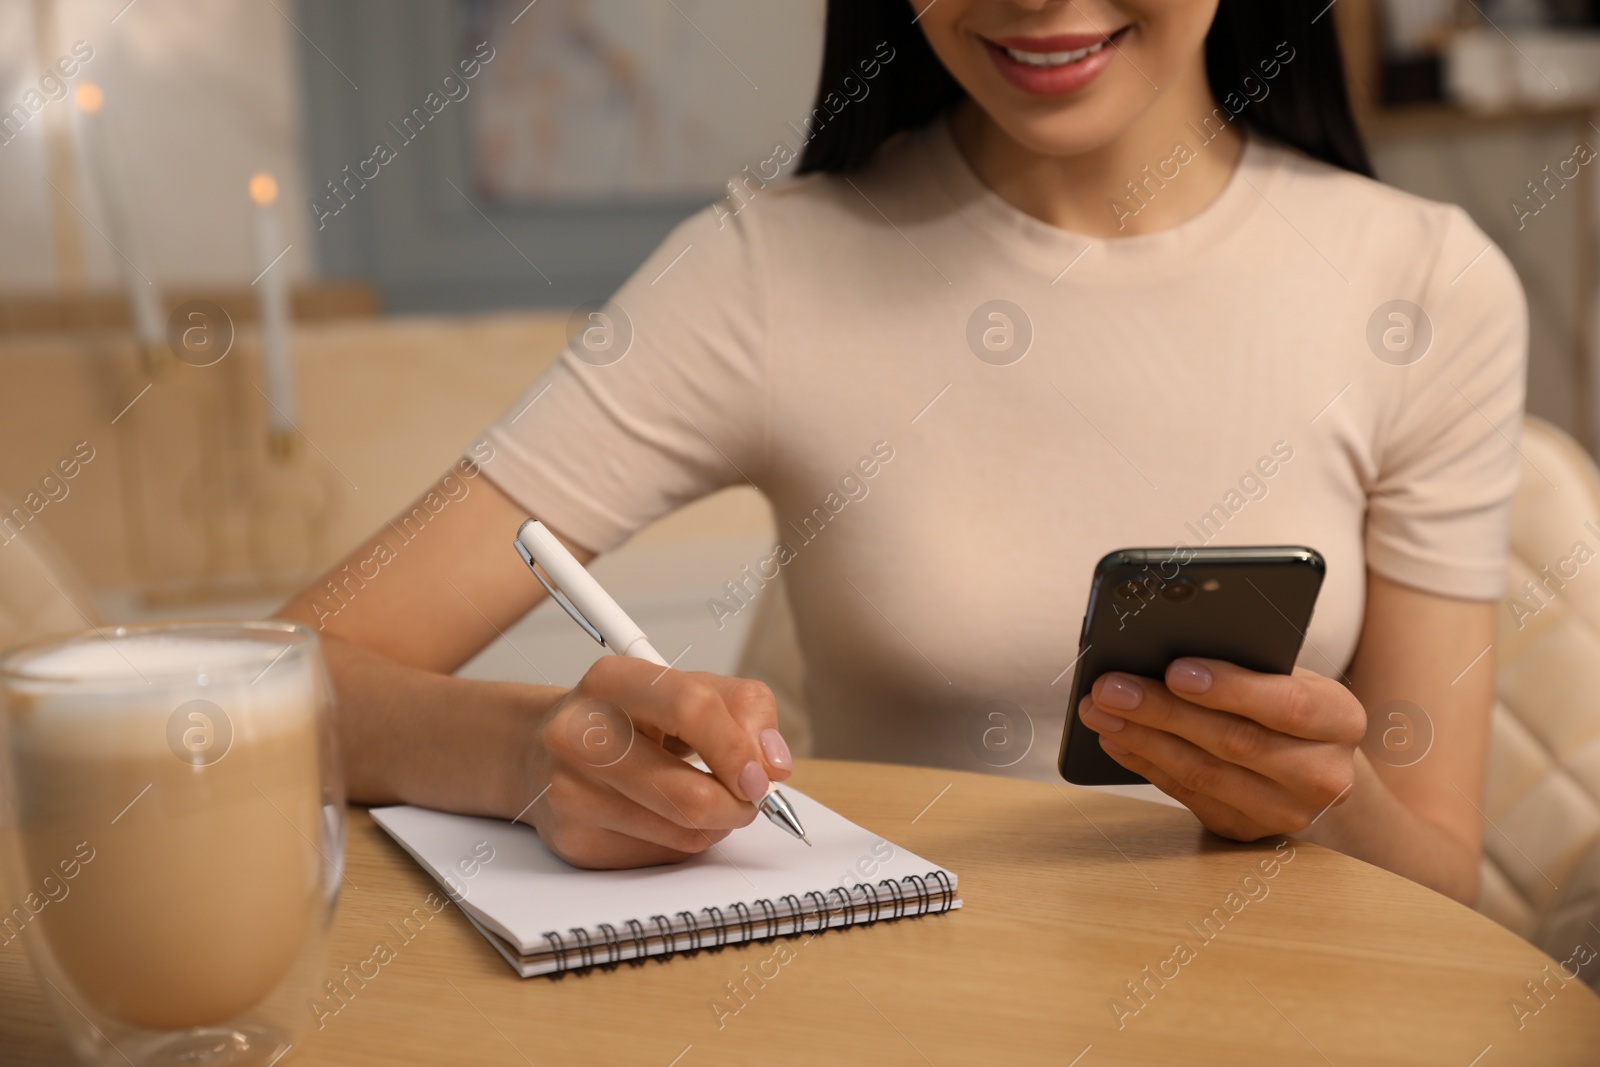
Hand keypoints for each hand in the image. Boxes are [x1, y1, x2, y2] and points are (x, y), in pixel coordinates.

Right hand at [521, 657, 793, 868]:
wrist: (540, 751)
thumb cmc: (626, 717)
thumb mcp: (684, 687)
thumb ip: (742, 707)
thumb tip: (774, 763)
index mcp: (611, 681)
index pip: (690, 709)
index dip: (739, 748)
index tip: (766, 775)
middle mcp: (579, 736)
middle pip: (689, 796)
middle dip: (739, 805)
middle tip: (750, 796)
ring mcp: (570, 794)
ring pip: (684, 835)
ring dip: (718, 824)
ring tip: (707, 798)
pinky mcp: (574, 843)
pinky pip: (663, 856)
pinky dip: (684, 841)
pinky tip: (665, 815)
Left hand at [1077, 659, 1365, 839]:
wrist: (1318, 767)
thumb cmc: (1289, 704)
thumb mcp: (1289, 677)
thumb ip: (1247, 665)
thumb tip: (1166, 652)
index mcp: (1340, 719)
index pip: (1287, 704)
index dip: (1230, 689)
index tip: (1175, 670)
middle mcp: (1322, 774)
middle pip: (1234, 742)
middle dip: (1162, 711)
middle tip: (1110, 688)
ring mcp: (1286, 812)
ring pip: (1204, 774)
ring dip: (1142, 741)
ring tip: (1100, 712)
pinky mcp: (1246, 831)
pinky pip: (1188, 796)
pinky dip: (1146, 765)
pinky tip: (1116, 741)